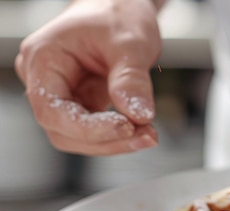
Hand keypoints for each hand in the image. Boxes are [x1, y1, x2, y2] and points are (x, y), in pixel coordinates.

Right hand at [14, 0, 161, 155]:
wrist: (122, 6)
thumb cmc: (119, 12)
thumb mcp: (130, 41)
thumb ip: (131, 78)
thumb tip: (138, 116)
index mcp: (43, 59)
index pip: (53, 110)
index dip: (88, 128)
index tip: (127, 127)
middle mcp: (45, 80)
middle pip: (64, 131)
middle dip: (107, 140)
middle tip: (147, 136)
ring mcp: (63, 94)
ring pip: (80, 137)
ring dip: (116, 142)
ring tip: (150, 134)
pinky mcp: (82, 103)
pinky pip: (95, 131)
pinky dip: (120, 135)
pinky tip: (144, 129)